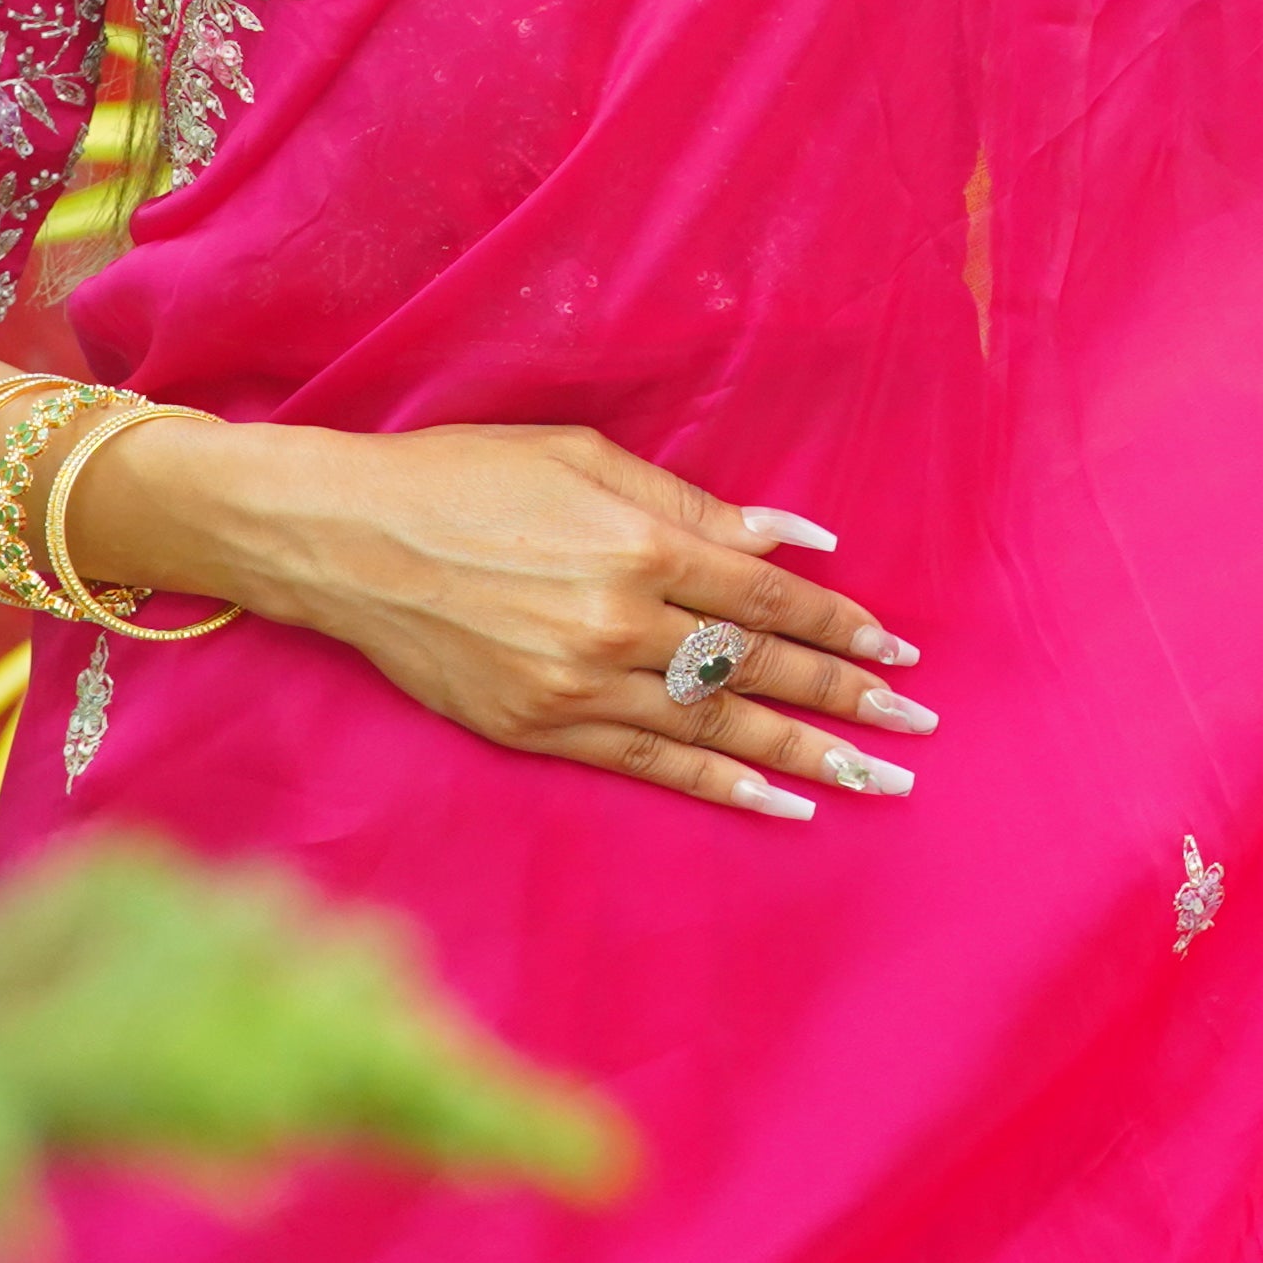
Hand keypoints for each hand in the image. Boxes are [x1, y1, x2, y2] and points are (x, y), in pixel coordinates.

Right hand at [133, 418, 938, 823]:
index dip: (840, 624)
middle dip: (846, 697)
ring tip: (878, 778)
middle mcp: (616, 623)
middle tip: (918, 724)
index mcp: (637, 546)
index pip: (767, 598)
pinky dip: (722, 785)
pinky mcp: (538, 730)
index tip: (900, 648)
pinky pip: (650, 766)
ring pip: (716, 727)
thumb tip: (795, 544)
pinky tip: (783, 802)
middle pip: (757, 668)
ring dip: (807, 755)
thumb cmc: (465, 478)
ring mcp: (575, 686)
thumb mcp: (585, 460)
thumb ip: (696, 508)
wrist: (344, 541)